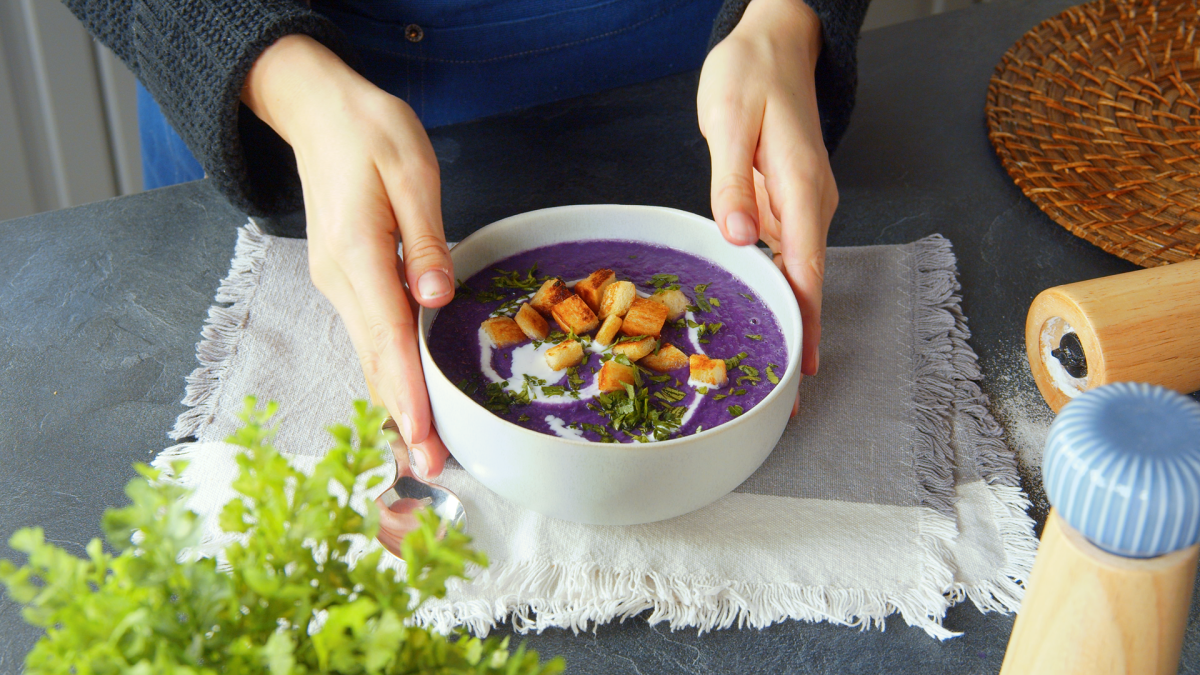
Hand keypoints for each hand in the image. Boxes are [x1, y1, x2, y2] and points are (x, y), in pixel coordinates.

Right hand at [242, 35, 450, 478]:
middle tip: (430, 469)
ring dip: (393, 404)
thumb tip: (435, 297)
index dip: (408, 393)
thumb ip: (425, 238)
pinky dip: (385, 374)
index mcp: (360, 253)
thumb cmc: (371, 133)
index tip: (425, 438)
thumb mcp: (411, 171)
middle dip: (402, 417)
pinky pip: (367, 338)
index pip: (389, 338)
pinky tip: (405, 401)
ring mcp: (336, 283)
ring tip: (420, 451)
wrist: (318, 112)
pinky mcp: (343, 280)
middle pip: (374, 361)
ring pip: (367, 355)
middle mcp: (340, 280)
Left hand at [698, 0, 836, 380]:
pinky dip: (775, 285)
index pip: (806, 266)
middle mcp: (809, 201)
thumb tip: (740, 235)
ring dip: (786, 315)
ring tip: (769, 366)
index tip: (805, 369)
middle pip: (807, 280)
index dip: (808, 321)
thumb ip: (731, 179)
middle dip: (800, 335)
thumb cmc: (750, 76)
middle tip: (785, 394)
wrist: (775, 43)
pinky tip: (759, 312)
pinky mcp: (787, 201)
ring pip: (796, 270)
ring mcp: (801, 203)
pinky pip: (784, 252)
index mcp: (798, 185)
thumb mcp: (727, 120)